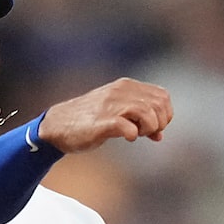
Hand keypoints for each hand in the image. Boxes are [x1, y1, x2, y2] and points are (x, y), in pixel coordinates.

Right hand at [40, 78, 171, 152]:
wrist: (59, 125)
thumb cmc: (90, 120)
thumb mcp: (118, 113)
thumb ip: (140, 118)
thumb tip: (160, 135)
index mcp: (127, 86)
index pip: (163, 97)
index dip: (165, 115)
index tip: (154, 128)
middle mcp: (121, 91)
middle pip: (159, 105)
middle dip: (159, 123)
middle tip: (145, 132)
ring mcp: (111, 105)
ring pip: (148, 113)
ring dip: (147, 129)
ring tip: (136, 134)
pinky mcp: (103, 122)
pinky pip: (129, 127)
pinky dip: (133, 135)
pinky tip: (126, 137)